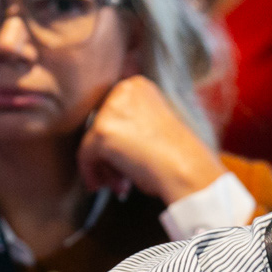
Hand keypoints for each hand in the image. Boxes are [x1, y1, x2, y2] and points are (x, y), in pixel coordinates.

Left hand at [77, 75, 228, 205]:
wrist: (187, 167)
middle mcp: (123, 90)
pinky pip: (85, 155)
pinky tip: (99, 186)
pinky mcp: (102, 130)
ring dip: (105, 166)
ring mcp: (111, 109)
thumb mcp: (156, 126)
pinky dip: (90, 172)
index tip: (126, 160)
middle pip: (100, 125)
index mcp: (138, 85)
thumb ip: (133, 125)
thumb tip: (112, 143)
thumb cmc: (179, 154)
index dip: (119, 140)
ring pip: (92, 141)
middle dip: (110, 155)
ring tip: (120, 184)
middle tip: (122, 178)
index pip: (113, 112)